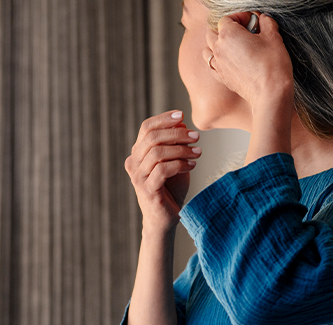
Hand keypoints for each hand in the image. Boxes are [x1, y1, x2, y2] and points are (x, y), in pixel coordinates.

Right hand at [125, 110, 201, 234]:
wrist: (166, 218)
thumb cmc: (171, 188)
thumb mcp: (176, 160)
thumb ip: (176, 143)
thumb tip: (181, 122)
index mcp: (138, 152)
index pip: (146, 127)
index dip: (164, 118)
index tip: (182, 115)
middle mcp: (134, 163)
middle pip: (152, 137)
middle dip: (177, 133)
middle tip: (196, 137)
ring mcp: (138, 177)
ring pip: (158, 153)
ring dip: (182, 150)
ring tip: (198, 153)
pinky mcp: (147, 190)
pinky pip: (163, 170)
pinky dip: (180, 164)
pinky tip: (192, 166)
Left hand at [204, 12, 293, 108]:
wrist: (270, 93)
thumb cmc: (272, 64)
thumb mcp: (273, 37)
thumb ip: (267, 22)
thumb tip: (264, 18)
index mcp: (228, 34)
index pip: (227, 18)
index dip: (240, 17)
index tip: (252, 21)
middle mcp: (218, 48)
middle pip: (213, 31)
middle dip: (226, 28)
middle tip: (244, 31)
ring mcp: (218, 64)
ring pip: (208, 48)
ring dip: (217, 43)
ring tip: (233, 45)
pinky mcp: (221, 77)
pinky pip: (212, 65)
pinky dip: (217, 60)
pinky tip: (230, 61)